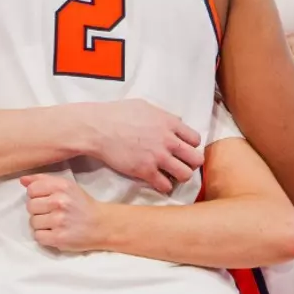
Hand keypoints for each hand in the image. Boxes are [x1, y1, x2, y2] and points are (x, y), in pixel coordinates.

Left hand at [23, 174, 105, 252]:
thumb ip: (43, 180)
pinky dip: (44, 237)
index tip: (46, 200)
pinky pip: (38, 237)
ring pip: (33, 222)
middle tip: (51, 213)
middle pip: (30, 206)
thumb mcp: (67, 186)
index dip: (36, 196)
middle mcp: (60, 202)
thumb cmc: (82, 205)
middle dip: (38, 211)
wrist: (101, 225)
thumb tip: (22, 180)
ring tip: (54, 223)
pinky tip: (55, 233)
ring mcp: (59, 221)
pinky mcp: (59, 238)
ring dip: (41, 225)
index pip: (32, 189)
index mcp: (61, 186)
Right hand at [86, 100, 202, 192]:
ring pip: (185, 175)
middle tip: (180, 164)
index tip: (182, 150)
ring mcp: (158, 157)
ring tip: (171, 175)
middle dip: (191, 163)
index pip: (196, 140)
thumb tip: (176, 121)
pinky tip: (158, 182)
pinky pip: (165, 185)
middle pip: (196, 159)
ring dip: (180, 176)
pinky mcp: (145, 171)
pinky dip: (164, 186)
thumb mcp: (145, 106)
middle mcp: (168, 141)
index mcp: (170, 123)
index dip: (191, 146)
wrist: (97, 128)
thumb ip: (163, 115)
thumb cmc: (117, 114)